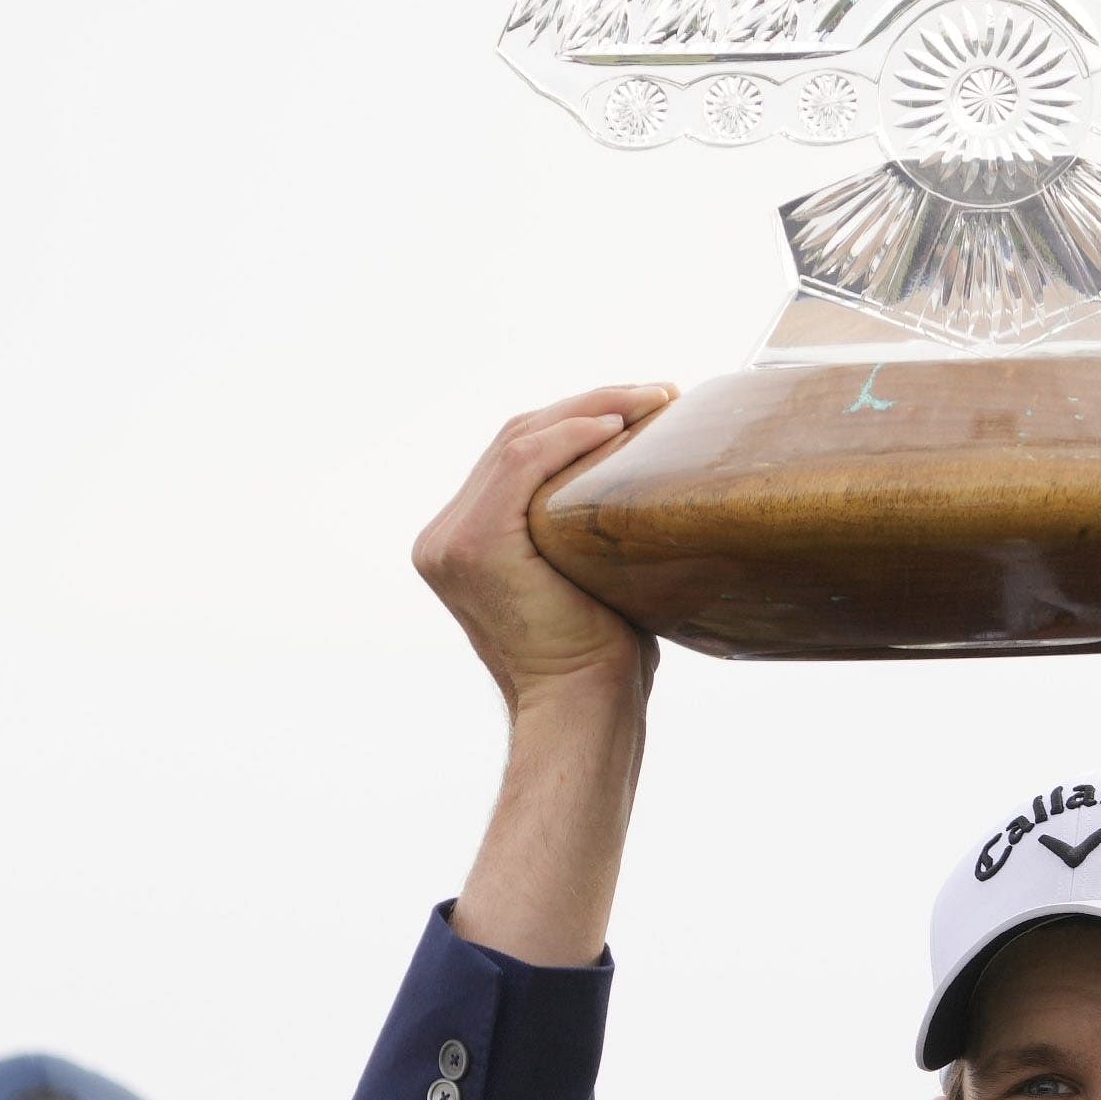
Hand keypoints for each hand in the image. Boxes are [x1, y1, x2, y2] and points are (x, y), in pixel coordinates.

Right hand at [415, 386, 673, 713]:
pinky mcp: (472, 544)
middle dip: (589, 405)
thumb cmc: (602, 653)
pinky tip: (617, 424)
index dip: (575, 419)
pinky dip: (570, 435)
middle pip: (516, 439)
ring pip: (520, 440)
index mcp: (460, 542)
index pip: (516, 455)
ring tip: (652, 399)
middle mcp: (442, 537)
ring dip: (591, 409)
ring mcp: (449, 540)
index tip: (642, 407)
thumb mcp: (584, 570)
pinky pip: (521, 463)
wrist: (585, 705)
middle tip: (658, 394)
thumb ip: (577, 522)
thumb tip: (633, 470)